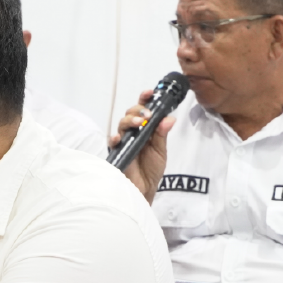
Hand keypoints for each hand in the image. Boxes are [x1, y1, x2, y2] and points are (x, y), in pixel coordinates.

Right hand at [108, 89, 174, 204]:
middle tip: (148, 114)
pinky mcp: (116, 151)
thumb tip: (170, 118)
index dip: (145, 99)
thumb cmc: (151, 170)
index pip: (143, 109)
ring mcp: (123, 140)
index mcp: (145, 129)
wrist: (144, 190)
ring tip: (140, 122)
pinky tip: (120, 137)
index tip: (150, 92)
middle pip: (131, 113)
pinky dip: (115, 137)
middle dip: (138, 110)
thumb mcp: (160, 150)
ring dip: (130, 120)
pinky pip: (112, 141)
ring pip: (122, 123)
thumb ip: (162, 134)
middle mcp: (132, 132)